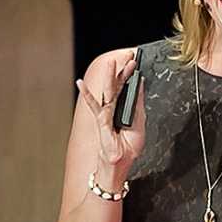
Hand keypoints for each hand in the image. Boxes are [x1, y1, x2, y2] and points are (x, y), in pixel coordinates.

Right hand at [75, 52, 146, 177]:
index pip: (127, 89)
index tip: (136, 61)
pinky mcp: (101, 121)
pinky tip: (81, 83)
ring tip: (112, 62)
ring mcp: (106, 114)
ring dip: (110, 76)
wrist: (120, 165)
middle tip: (130, 56)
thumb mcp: (139, 125)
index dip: (131, 75)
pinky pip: (94, 106)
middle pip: (118, 86)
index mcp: (123, 110)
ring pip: (108, 92)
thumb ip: (138, 106)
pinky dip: (87, 94)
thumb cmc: (128, 149)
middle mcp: (114, 110)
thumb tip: (140, 86)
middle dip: (124, 70)